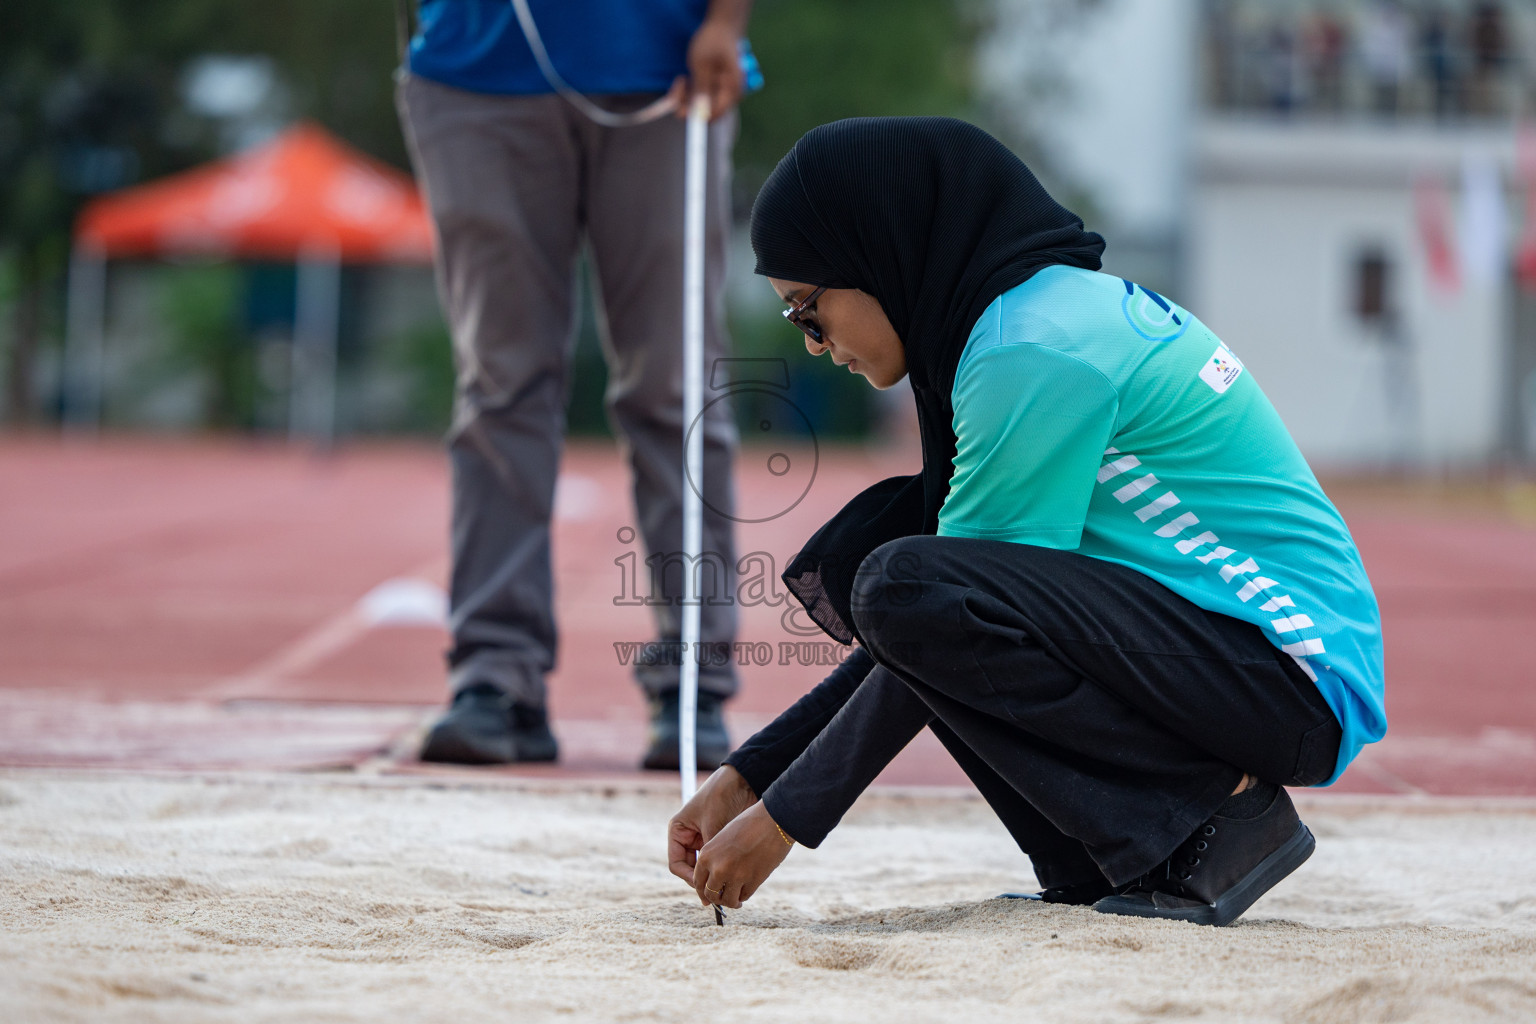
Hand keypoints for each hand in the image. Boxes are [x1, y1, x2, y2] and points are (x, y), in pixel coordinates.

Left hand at [664, 17, 744, 120]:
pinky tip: (684, 79)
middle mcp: (728, 94)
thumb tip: (699, 111)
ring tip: (682, 79)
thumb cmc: (714, 40)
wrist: (721, 25)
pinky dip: (689, 92)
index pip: (714, 114)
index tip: (679, 109)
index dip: (696, 116)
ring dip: (686, 97)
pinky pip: (698, 98)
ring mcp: (720, 92)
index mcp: (731, 90)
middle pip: (706, 112)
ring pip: (699, 106)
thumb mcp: (702, 64)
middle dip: (688, 104)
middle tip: (678, 87)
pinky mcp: (713, 88)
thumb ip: (701, 88)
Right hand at [666, 764, 757, 886]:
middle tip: (716, 897)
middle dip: (702, 881)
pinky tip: (732, 877)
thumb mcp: (712, 827)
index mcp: (678, 830)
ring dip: (713, 877)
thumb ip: (711, 853)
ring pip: (704, 867)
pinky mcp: (718, 840)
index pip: (677, 864)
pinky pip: (717, 860)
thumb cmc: (721, 797)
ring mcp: (703, 838)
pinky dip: (722, 869)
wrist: (742, 780)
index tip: (703, 887)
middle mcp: (688, 836)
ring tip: (726, 889)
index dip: (688, 878)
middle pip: (690, 868)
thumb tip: (712, 881)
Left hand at [691, 801, 793, 908]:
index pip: (698, 882)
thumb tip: (715, 880)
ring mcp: (735, 876)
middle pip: (710, 895)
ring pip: (727, 900)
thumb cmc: (750, 824)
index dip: (704, 891)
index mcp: (707, 855)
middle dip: (717, 899)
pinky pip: (744, 896)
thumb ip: (716, 858)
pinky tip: (747, 890)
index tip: (710, 893)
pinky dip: (744, 895)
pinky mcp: (753, 881)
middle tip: (723, 897)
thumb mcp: (724, 838)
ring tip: (736, 899)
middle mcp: (717, 868)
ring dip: (731, 901)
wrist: (773, 819)